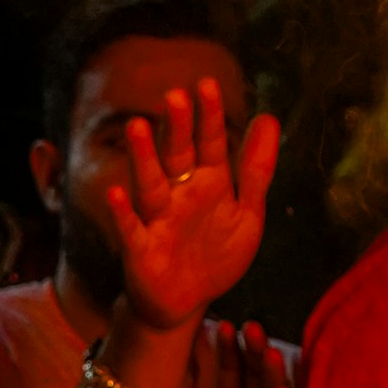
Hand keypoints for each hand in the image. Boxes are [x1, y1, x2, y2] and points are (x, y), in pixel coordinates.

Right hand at [105, 81, 278, 331]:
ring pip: (150, 183)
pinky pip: (130, 228)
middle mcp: (180, 193)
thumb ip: (257, 170)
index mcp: (209, 181)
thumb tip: (269, 117)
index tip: (208, 84)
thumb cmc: (215, 254)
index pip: (210, 142)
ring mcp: (157, 218)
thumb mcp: (247, 213)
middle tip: (176, 95)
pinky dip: (123, 212)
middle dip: (177, 127)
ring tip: (138, 127)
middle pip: (178, 155)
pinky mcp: (140, 249)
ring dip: (144, 157)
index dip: (210, 116)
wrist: (186, 303)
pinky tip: (117, 192)